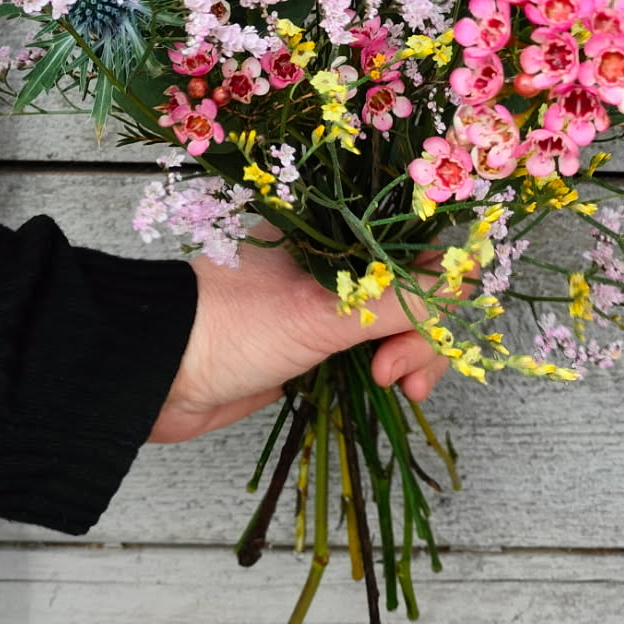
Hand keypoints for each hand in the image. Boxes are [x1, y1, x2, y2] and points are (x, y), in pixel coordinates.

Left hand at [148, 238, 455, 442]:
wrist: (156, 373)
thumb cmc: (232, 326)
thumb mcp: (324, 310)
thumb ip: (399, 299)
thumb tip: (467, 286)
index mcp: (339, 233)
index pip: (419, 251)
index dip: (438, 293)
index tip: (421, 336)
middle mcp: (338, 263)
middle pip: (414, 293)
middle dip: (423, 339)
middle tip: (396, 378)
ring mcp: (324, 305)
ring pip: (395, 327)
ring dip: (409, 360)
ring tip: (390, 389)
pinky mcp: (309, 345)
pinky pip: (367, 353)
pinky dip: (384, 372)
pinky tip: (386, 390)